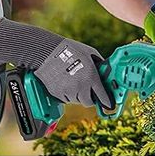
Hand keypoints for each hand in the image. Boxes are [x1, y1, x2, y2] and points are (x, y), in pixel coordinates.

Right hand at [0, 19, 114, 106]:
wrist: (46, 51)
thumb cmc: (69, 50)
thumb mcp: (90, 53)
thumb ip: (100, 65)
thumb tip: (107, 74)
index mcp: (91, 77)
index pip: (103, 97)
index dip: (106, 102)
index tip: (108, 105)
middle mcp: (81, 87)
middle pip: (88, 102)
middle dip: (89, 96)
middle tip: (86, 87)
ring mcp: (68, 92)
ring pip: (76, 100)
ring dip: (76, 94)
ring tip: (71, 79)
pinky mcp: (57, 94)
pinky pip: (65, 99)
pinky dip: (66, 93)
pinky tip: (63, 81)